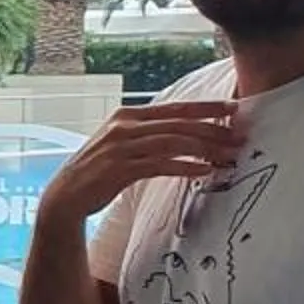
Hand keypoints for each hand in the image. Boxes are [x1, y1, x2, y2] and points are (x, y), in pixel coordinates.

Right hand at [38, 101, 246, 226]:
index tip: (233, 108)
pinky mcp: (119, 169)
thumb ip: (148, 135)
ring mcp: (120, 147)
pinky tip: (203, 171)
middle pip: (178, 123)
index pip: (174, 107)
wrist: (64, 196)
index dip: (205, 107)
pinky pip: (160, 165)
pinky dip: (185, 167)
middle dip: (213, 129)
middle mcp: (124, 127)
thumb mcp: (121, 144)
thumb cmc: (97, 171)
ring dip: (205, 149)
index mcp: (126, 115)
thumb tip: (186, 133)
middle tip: (240, 136)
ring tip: (228, 155)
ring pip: (173, 142)